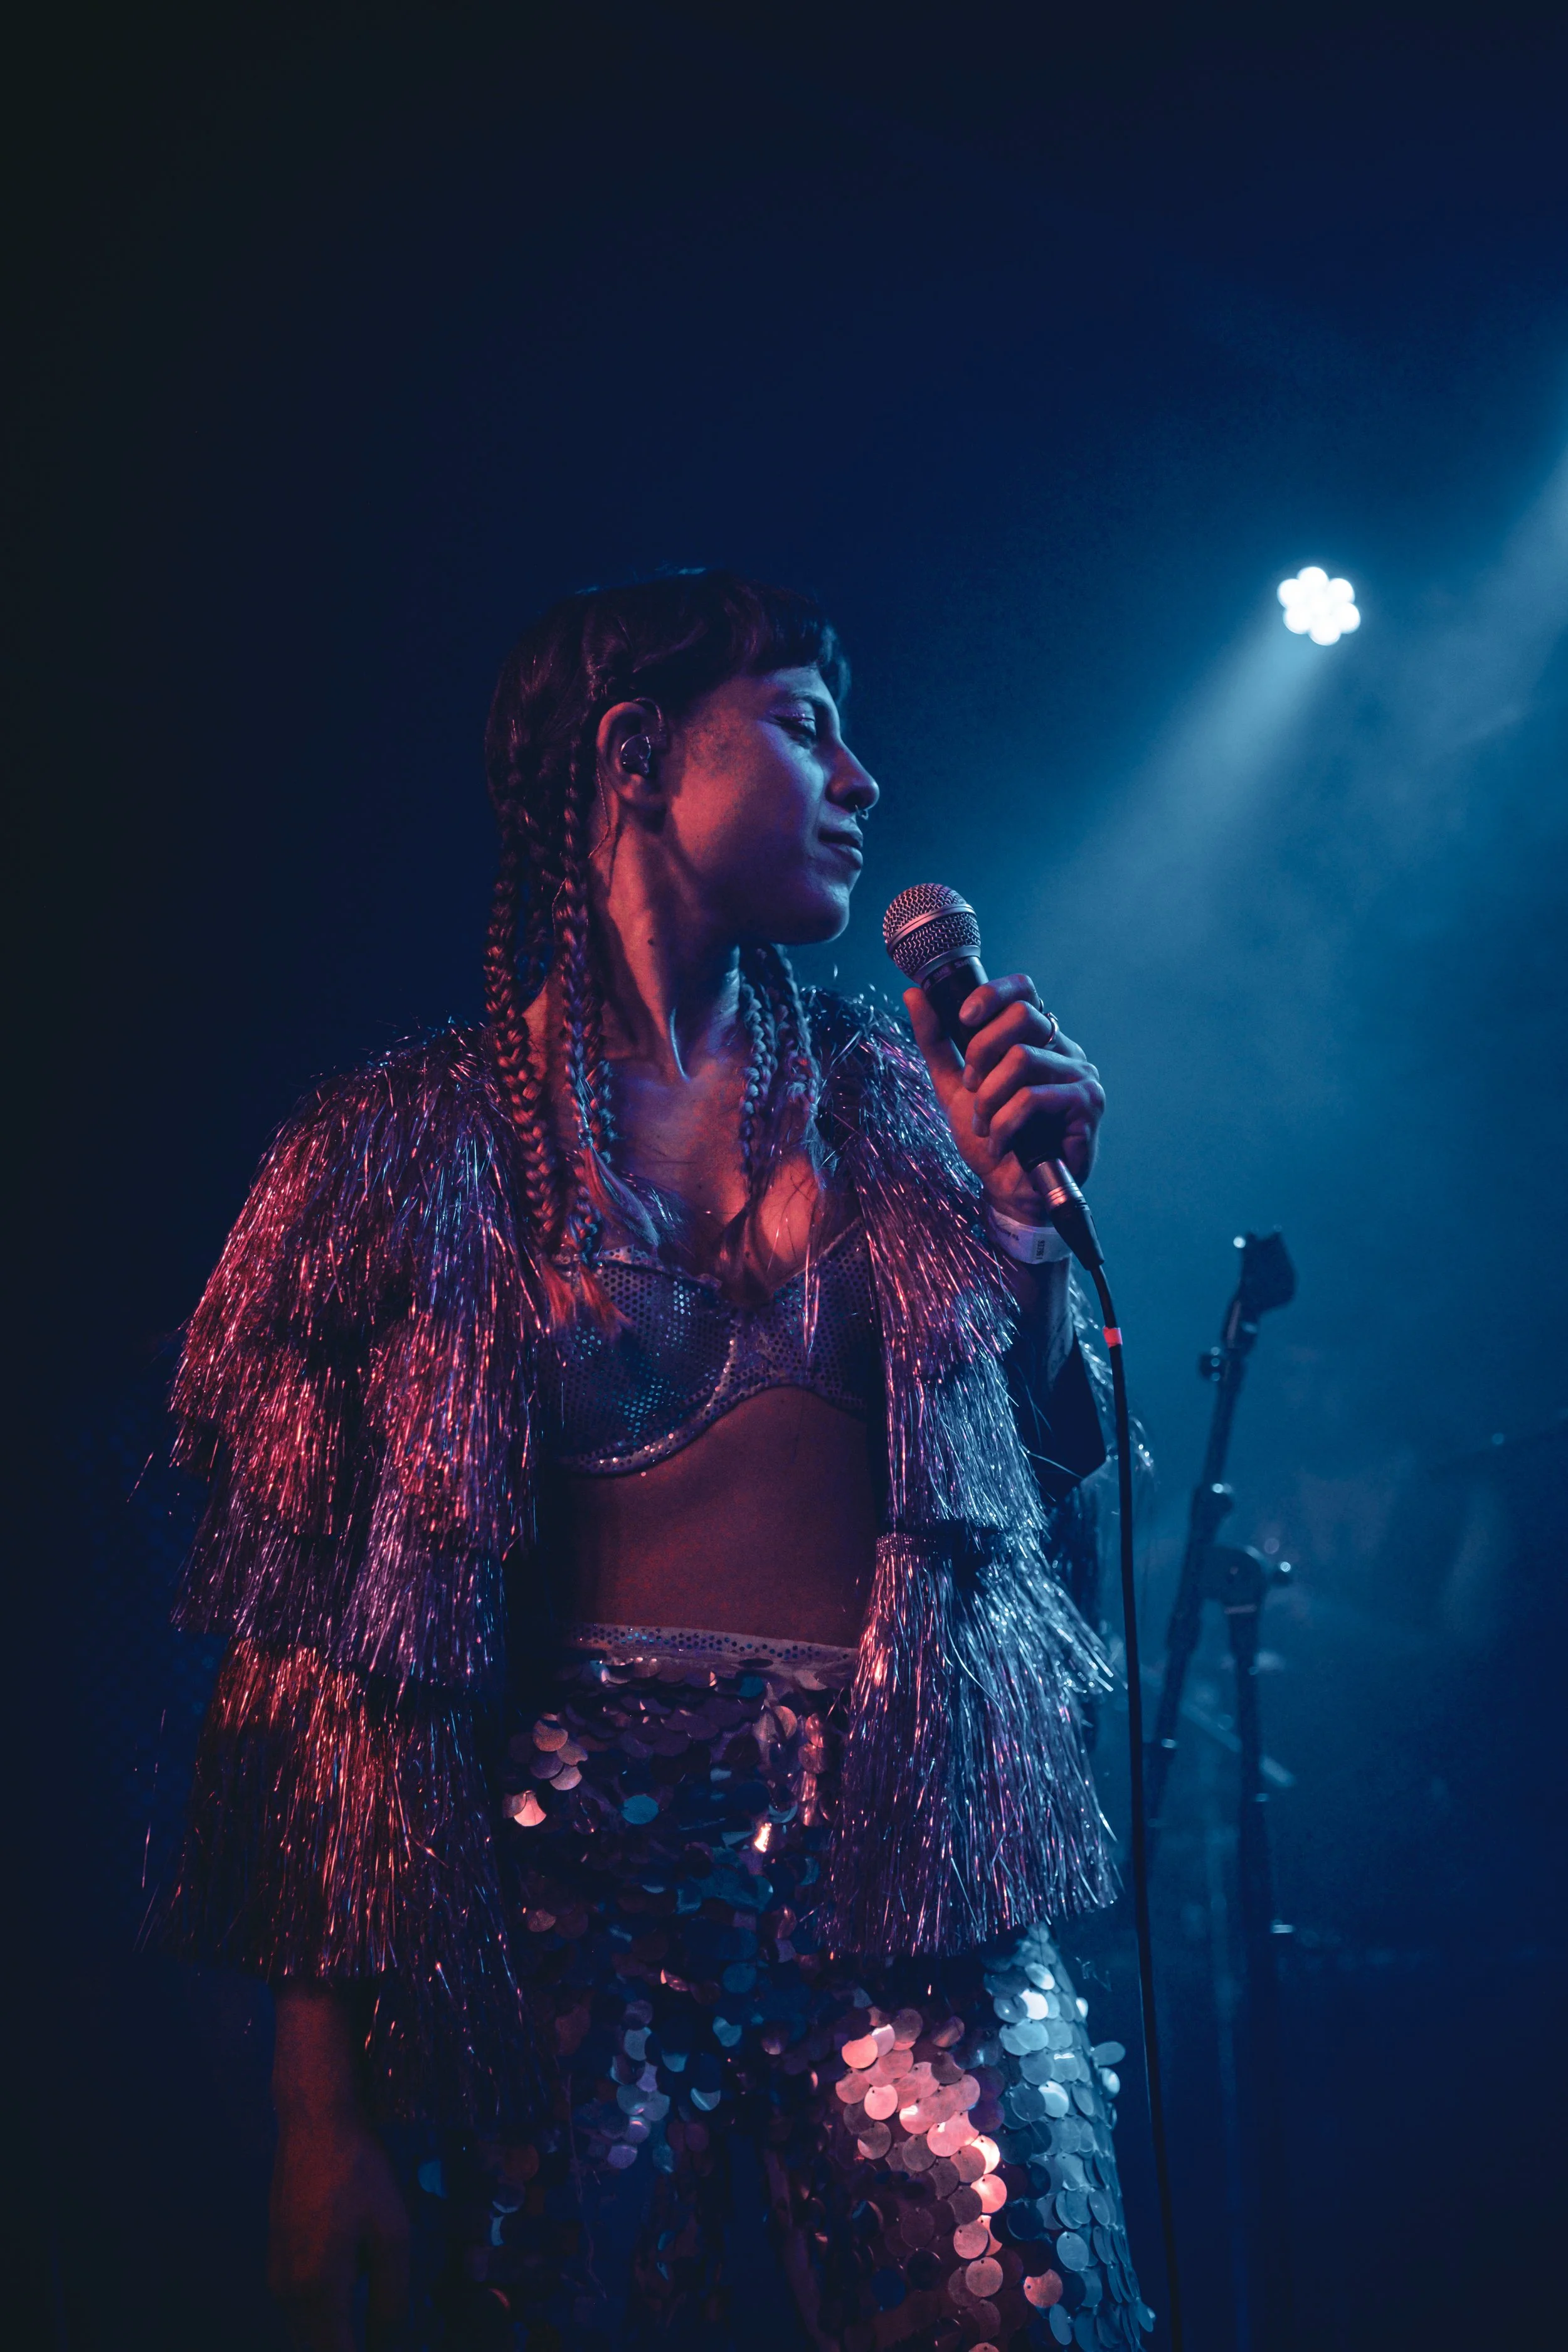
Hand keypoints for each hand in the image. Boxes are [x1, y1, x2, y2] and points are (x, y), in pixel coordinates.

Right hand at [269, 2113, 410, 2349]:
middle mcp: (287, 2293)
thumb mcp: (391, 2232)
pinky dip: (328, 2314)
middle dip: (350, 2350)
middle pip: (319, 2349)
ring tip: (376, 2319)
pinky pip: (302, 2308)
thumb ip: (391, 2298)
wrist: (315, 2123)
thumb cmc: (359, 2172)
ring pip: (308, 2332)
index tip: (391, 2351)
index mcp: (316, 2290)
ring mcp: (277, 2277)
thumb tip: (392, 2346)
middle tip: (388, 2336)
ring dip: (338, 2335)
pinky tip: (357, 2289)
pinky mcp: (277, 2259)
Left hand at [903, 975, 1104, 1222]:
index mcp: (1037, 1039)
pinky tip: (1000, 1142)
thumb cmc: (990, 1136)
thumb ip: (937, 1042)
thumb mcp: (953, 1086)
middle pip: (1022, 1015)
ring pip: (1022, 1058)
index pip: (1024, 990)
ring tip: (983, 1124)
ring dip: (988, 1098)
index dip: (992, 994)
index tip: (964, 1018)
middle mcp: (1064, 1050)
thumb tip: (914, 995)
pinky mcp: (1087, 1105)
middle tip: (971, 1087)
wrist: (1010, 1191)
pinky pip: (1032, 1098)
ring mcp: (1080, 1075)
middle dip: (981, 1052)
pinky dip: (1004, 1123)